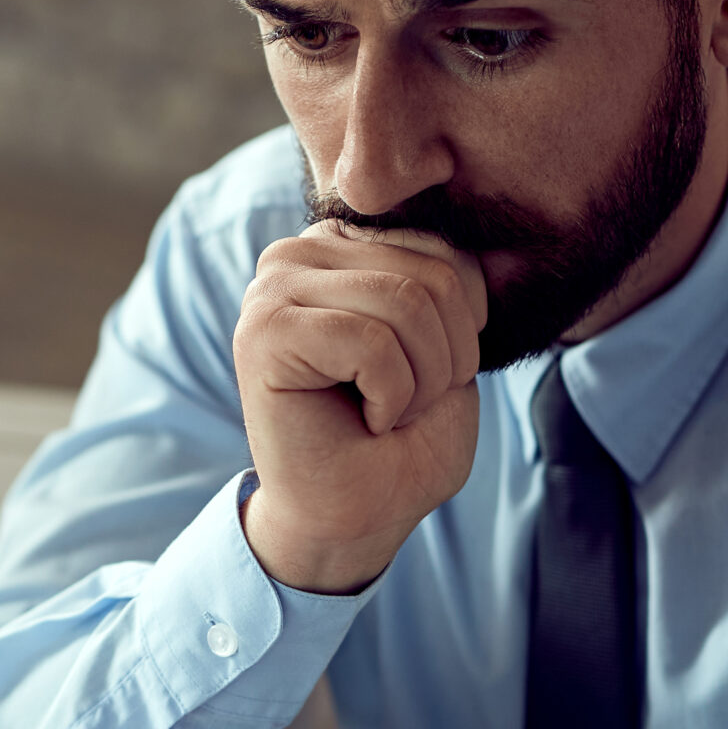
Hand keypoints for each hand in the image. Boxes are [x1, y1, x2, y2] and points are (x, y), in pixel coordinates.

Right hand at [234, 222, 487, 592]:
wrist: (358, 520)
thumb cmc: (402, 440)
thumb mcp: (448, 342)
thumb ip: (446, 279)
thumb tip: (446, 208)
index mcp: (340, 247)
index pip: (445, 253)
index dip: (464, 331)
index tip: (424, 380)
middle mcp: (297, 254)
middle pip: (430, 278)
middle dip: (445, 360)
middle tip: (407, 407)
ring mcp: (272, 289)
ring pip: (404, 305)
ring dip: (420, 384)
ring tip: (385, 414)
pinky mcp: (263, 332)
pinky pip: (370, 342)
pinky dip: (391, 397)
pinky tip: (363, 421)